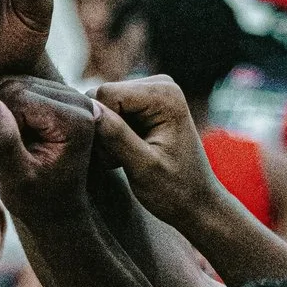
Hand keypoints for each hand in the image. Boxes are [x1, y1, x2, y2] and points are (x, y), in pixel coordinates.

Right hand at [0, 76, 97, 214]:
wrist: (56, 208)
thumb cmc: (37, 199)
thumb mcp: (16, 178)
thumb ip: (4, 142)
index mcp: (77, 120)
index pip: (17, 96)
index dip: (5, 125)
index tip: (20, 154)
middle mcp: (81, 101)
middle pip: (17, 85)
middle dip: (7, 116)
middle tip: (20, 150)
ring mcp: (73, 96)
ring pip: (15, 84)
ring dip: (10, 114)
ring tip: (24, 144)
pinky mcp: (62, 96)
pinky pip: (20, 88)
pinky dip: (14, 110)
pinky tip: (26, 135)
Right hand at [89, 77, 223, 224]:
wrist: (196, 202)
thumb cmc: (175, 190)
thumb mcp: (143, 167)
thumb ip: (116, 136)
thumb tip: (89, 108)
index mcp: (165, 94)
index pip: (106, 93)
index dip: (101, 124)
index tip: (116, 155)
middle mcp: (160, 84)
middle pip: (103, 96)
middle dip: (103, 130)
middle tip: (120, 160)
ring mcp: (151, 92)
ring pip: (102, 105)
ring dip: (106, 136)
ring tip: (124, 160)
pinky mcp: (144, 104)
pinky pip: (110, 112)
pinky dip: (111, 136)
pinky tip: (125, 154)